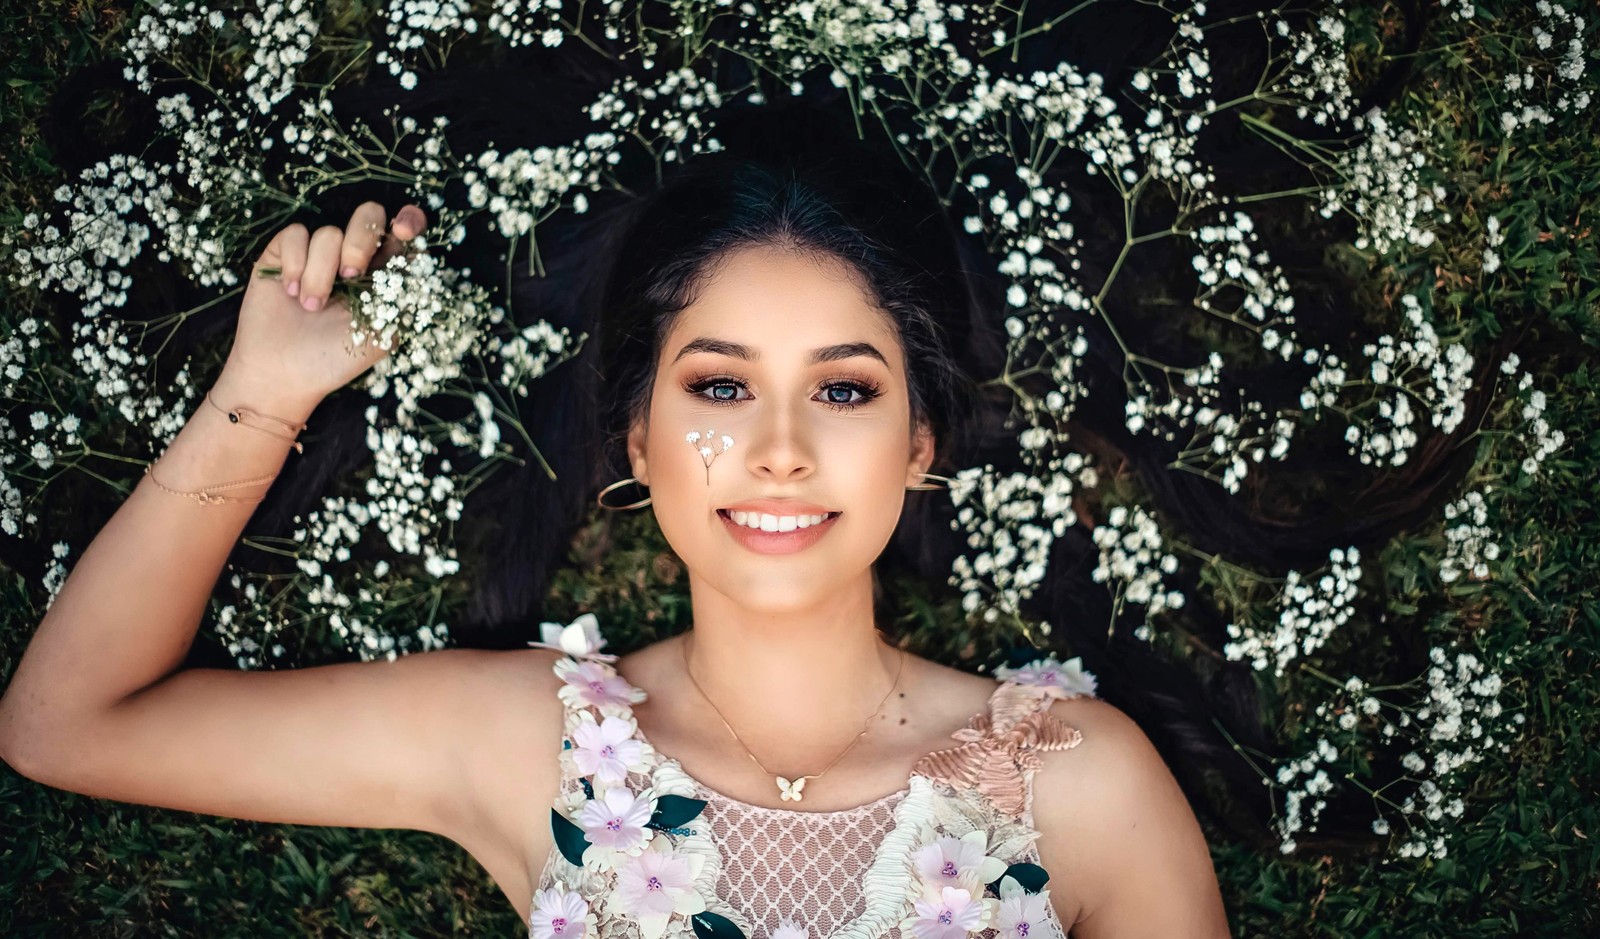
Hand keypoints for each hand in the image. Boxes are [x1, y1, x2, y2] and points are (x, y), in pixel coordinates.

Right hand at [217, 202, 428, 413]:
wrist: (284, 373)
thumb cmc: (336, 358)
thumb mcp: (382, 333)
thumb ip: (401, 297)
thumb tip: (416, 262)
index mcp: (384, 273)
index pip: (405, 232)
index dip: (409, 220)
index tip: (403, 230)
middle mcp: (353, 257)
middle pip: (368, 215)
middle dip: (360, 242)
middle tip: (350, 276)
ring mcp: (318, 253)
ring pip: (328, 232)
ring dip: (320, 272)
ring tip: (312, 306)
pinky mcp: (283, 253)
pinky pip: (295, 234)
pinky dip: (294, 264)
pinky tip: (292, 292)